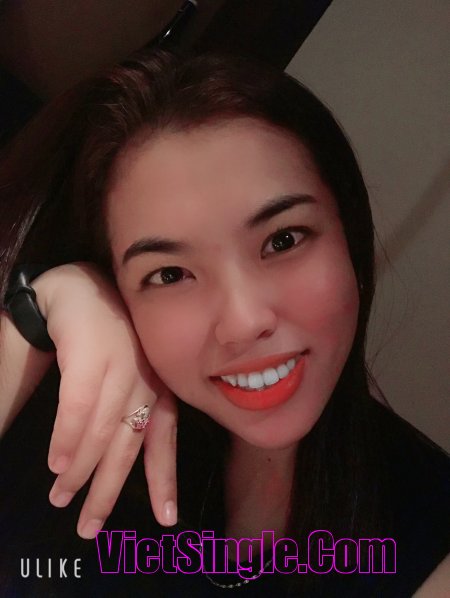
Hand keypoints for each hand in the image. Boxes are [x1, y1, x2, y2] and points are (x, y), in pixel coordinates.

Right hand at [33, 263, 177, 537]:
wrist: (81, 289)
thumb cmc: (107, 335)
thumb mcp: (127, 377)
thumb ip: (125, 415)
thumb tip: (104, 462)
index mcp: (158, 387)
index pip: (164, 439)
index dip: (164, 480)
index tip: (167, 518)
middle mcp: (145, 381)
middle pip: (129, 447)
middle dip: (108, 491)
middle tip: (89, 529)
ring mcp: (120, 369)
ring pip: (103, 434)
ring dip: (80, 472)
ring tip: (61, 498)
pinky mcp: (91, 357)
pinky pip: (79, 409)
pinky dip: (67, 440)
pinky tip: (56, 464)